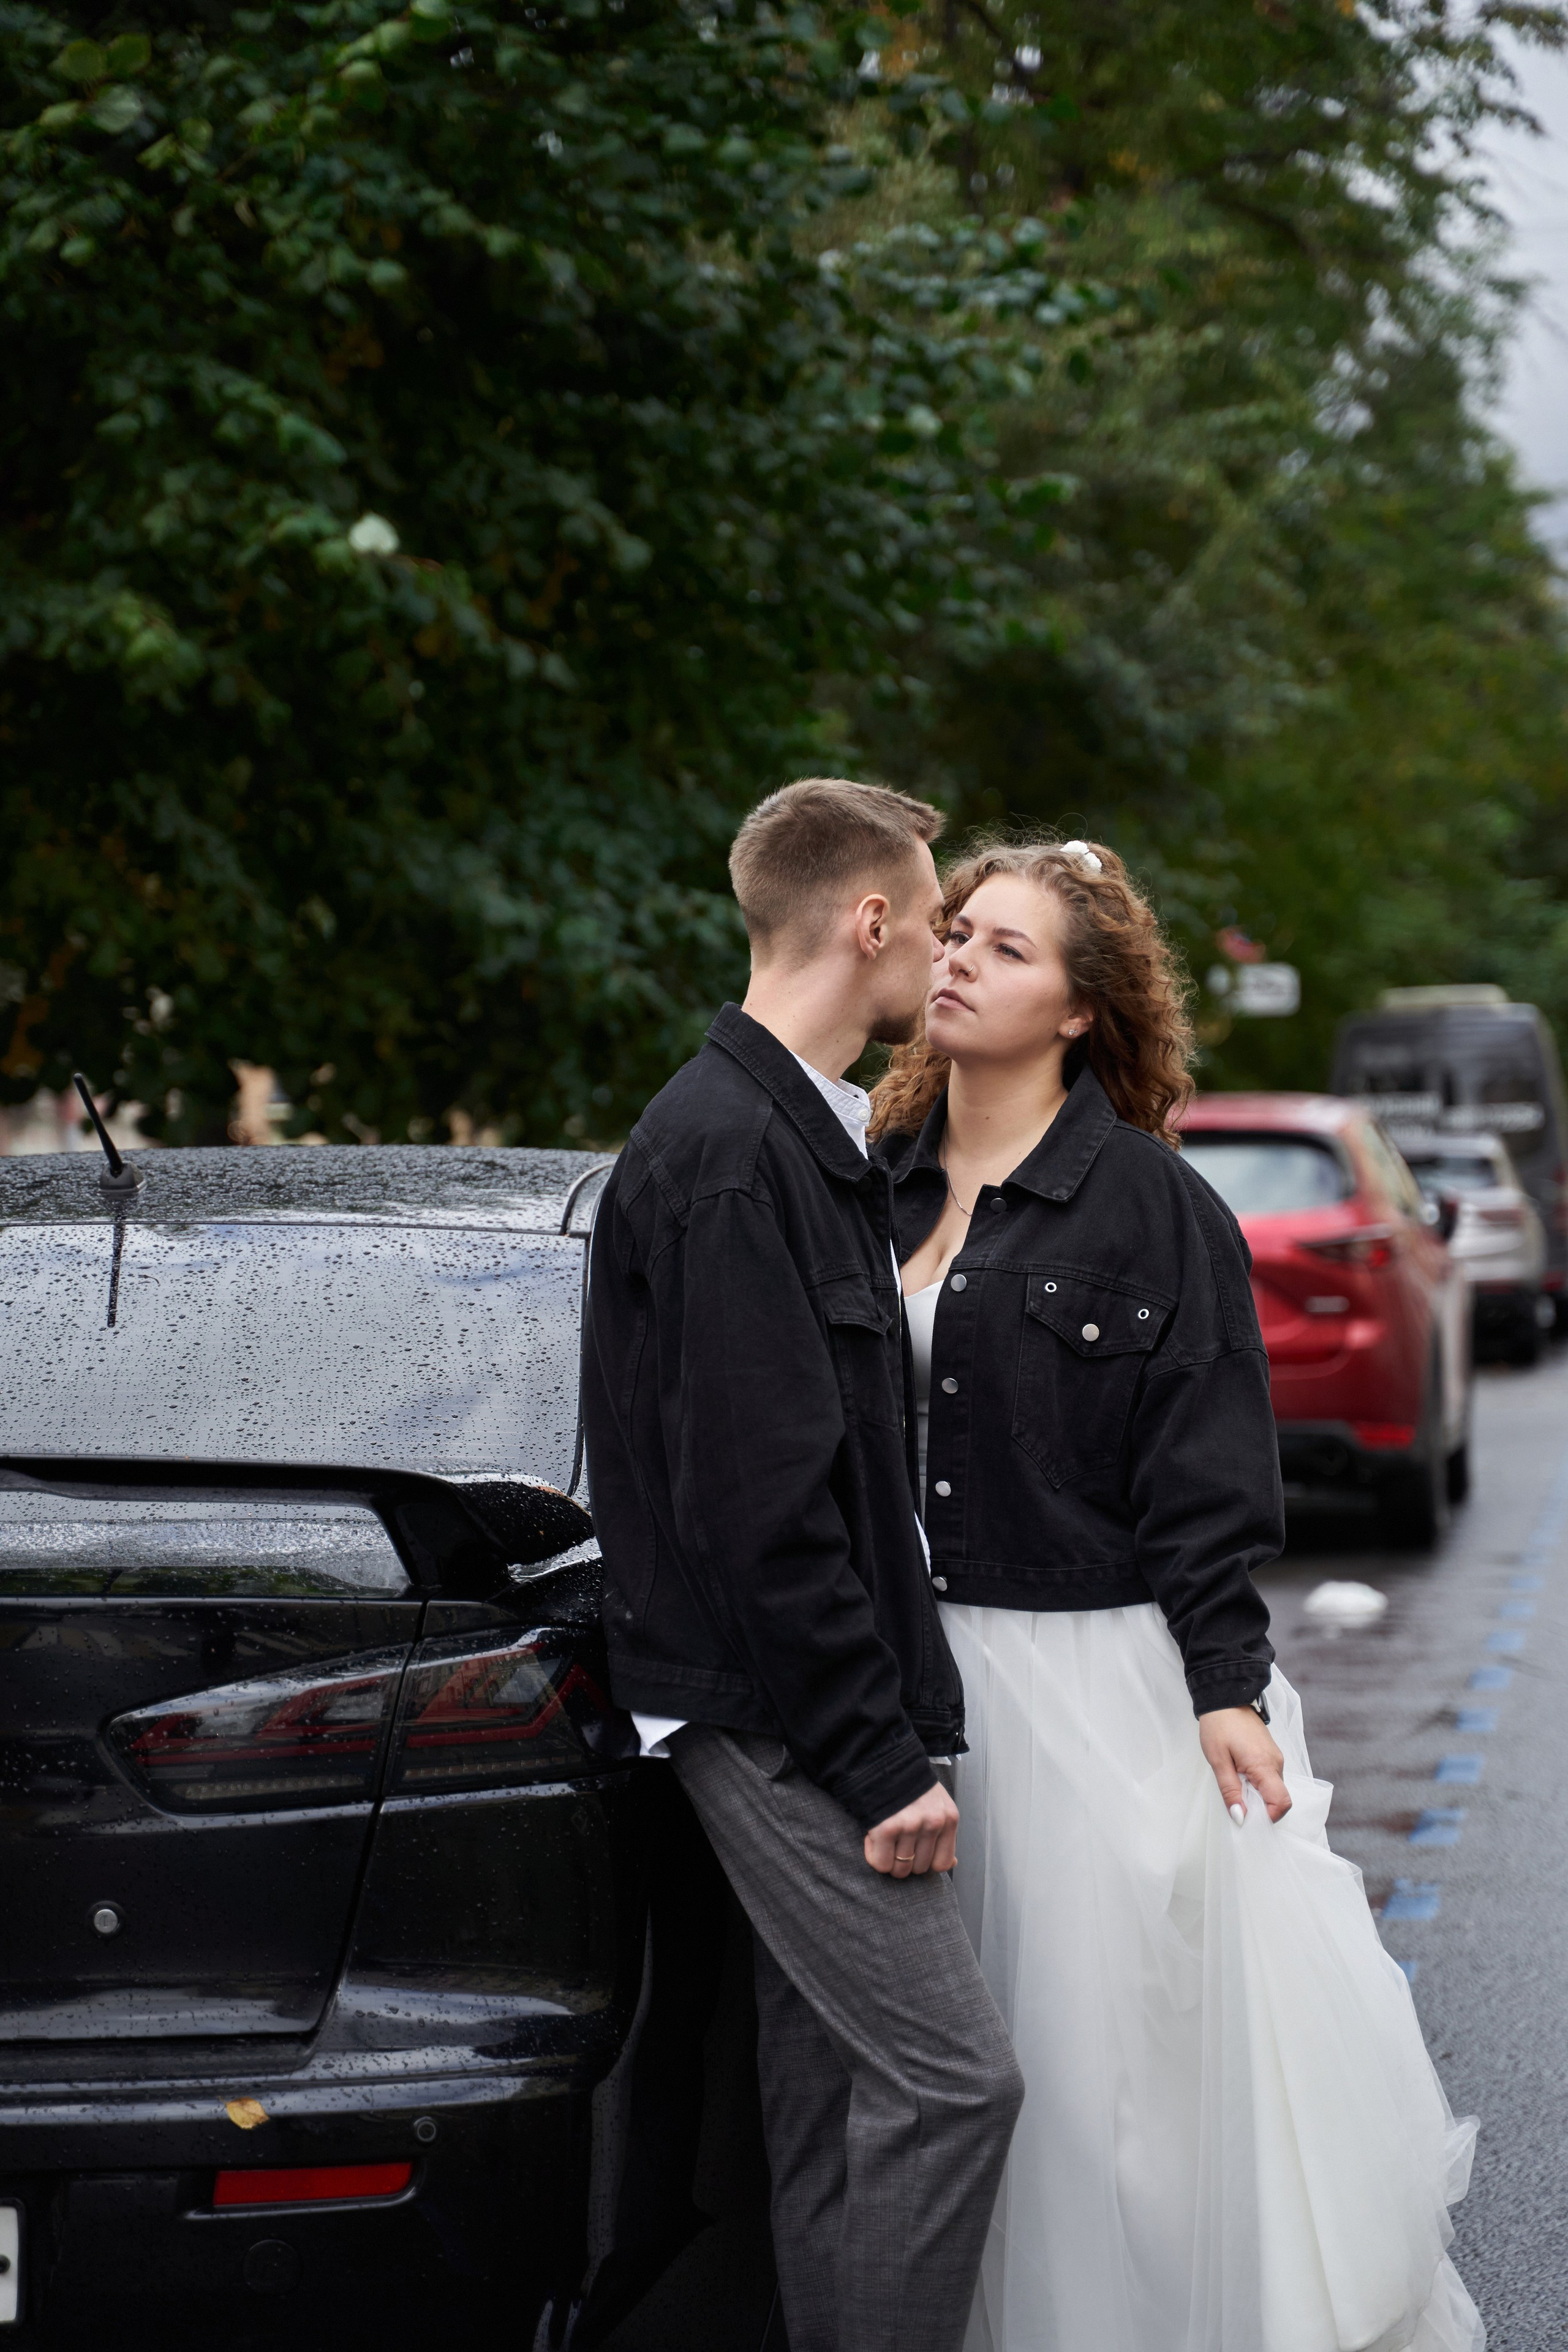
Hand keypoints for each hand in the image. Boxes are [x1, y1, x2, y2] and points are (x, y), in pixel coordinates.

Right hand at [864, 1781, 958, 1876]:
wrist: (883, 1760)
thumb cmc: (910, 1785)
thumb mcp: (938, 1804)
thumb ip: (945, 1833)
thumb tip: (953, 1863)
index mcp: (949, 1818)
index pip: (942, 1863)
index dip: (925, 1862)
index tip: (914, 1851)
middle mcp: (933, 1823)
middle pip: (919, 1868)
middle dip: (905, 1860)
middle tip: (895, 1842)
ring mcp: (910, 1826)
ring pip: (900, 1869)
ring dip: (889, 1859)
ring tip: (885, 1840)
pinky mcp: (887, 1828)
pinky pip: (880, 1863)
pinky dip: (874, 1856)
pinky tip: (873, 1839)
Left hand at [1199, 1707, 1290, 1823]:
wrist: (1225, 1697)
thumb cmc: (1219, 1726)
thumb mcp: (1218, 1761)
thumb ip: (1230, 1791)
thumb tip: (1240, 1818)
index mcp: (1265, 1765)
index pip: (1282, 1803)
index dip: (1267, 1817)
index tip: (1247, 1817)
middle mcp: (1276, 1763)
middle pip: (1277, 1798)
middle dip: (1259, 1807)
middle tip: (1235, 1801)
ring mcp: (1275, 1758)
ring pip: (1273, 1788)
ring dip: (1256, 1794)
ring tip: (1234, 1783)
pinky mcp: (1270, 1754)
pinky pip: (1269, 1777)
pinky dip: (1257, 1783)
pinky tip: (1239, 1775)